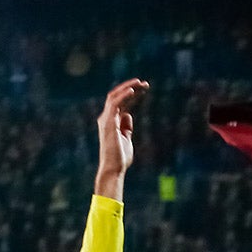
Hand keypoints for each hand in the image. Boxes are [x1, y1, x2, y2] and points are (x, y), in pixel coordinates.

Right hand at [95, 79, 147, 198]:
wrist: (113, 168)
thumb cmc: (120, 157)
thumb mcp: (126, 139)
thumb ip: (126, 127)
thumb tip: (128, 115)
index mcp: (111, 121)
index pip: (122, 103)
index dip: (133, 95)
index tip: (145, 89)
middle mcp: (107, 117)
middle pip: (118, 97)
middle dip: (131, 88)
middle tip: (145, 83)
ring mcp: (106, 119)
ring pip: (115, 97)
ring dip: (128, 88)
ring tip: (141, 83)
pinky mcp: (108, 122)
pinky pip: (114, 104)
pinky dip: (123, 95)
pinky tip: (133, 91)